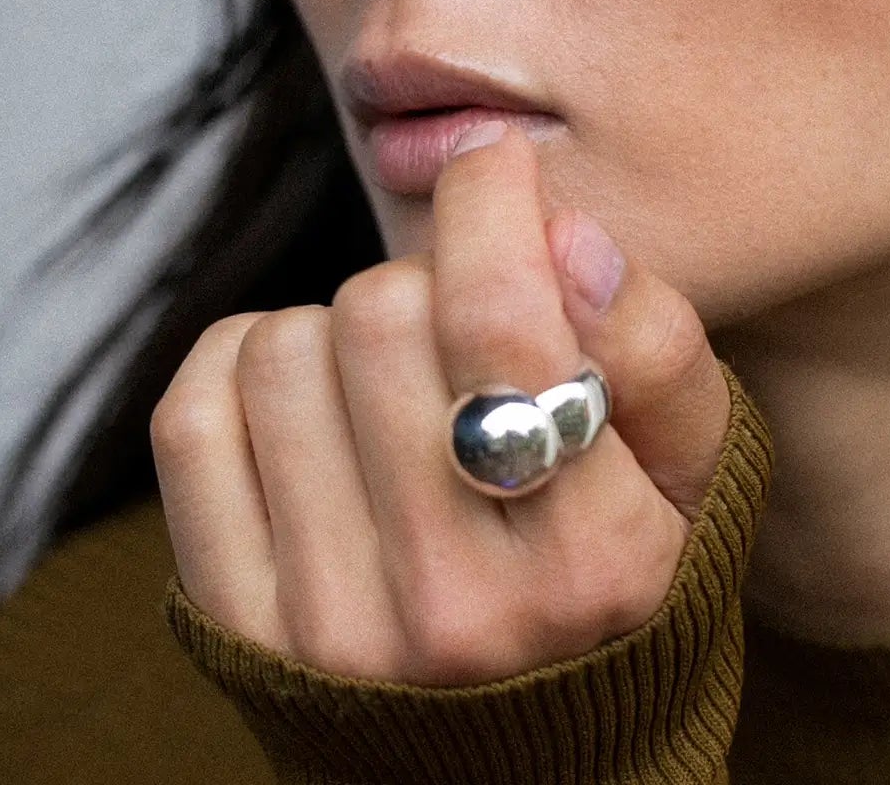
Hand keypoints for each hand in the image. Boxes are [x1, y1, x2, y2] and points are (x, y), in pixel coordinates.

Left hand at [150, 120, 732, 684]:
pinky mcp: (239, 629)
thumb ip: (654, 348)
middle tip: (462, 322)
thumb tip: (562, 230)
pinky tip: (308, 391)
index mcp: (596, 559)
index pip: (505, 317)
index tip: (495, 165)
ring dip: (340, 327)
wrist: (514, 768)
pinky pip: (195, 415)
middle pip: (385, 311)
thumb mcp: (693, 478)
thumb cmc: (619, 588)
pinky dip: (245, 360)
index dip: (490, 201)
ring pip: (284, 347)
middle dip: (428, 276)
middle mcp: (460, 607)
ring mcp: (334, 627)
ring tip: (396, 383)